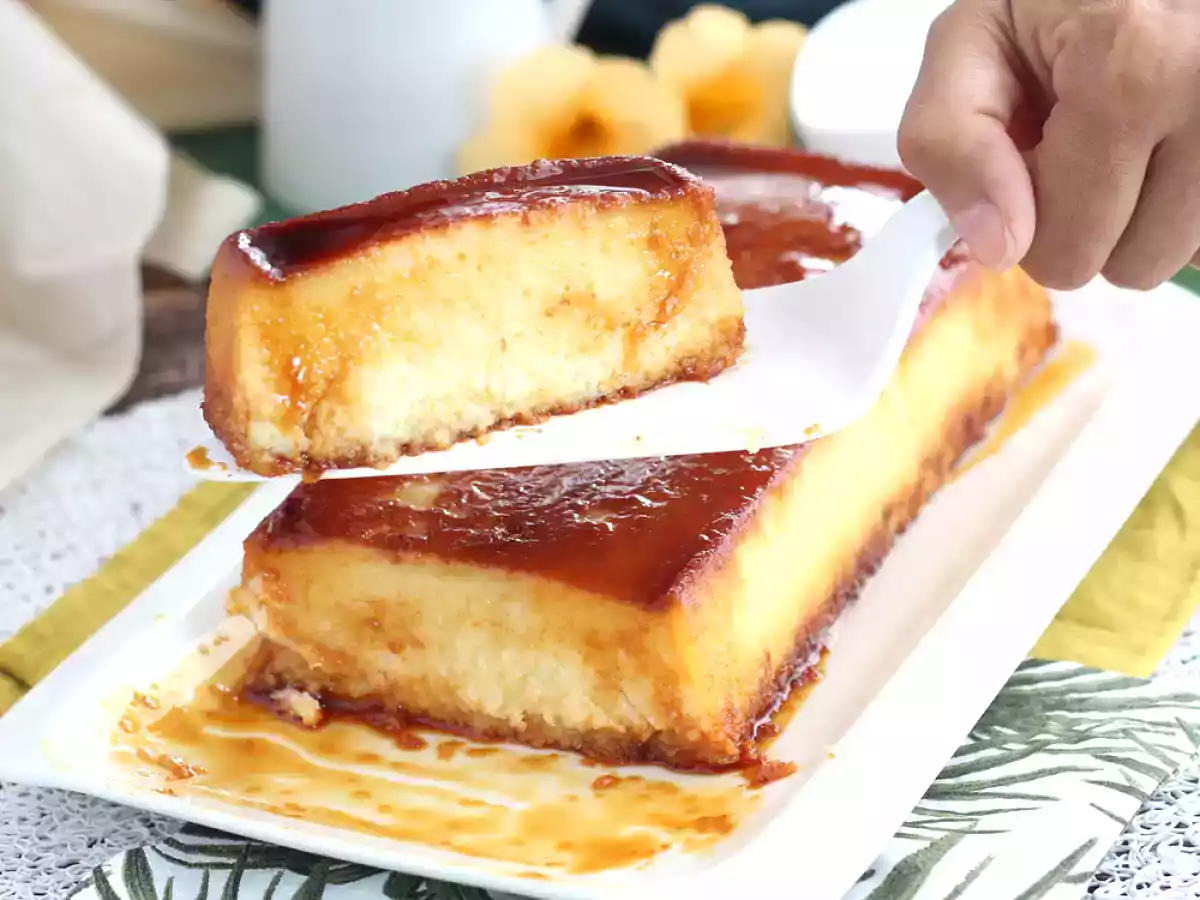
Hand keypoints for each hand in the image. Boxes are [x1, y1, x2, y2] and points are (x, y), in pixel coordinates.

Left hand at [898, 0, 1199, 290]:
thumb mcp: (968, 47)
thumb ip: (949, 145)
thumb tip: (999, 246)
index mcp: (1133, 70)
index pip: (1067, 250)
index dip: (1028, 220)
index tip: (1035, 153)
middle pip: (1132, 264)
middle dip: (1091, 221)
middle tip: (1086, 142)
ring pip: (1184, 253)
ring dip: (1146, 214)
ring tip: (1131, 135)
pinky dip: (1183, 203)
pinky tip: (1167, 145)